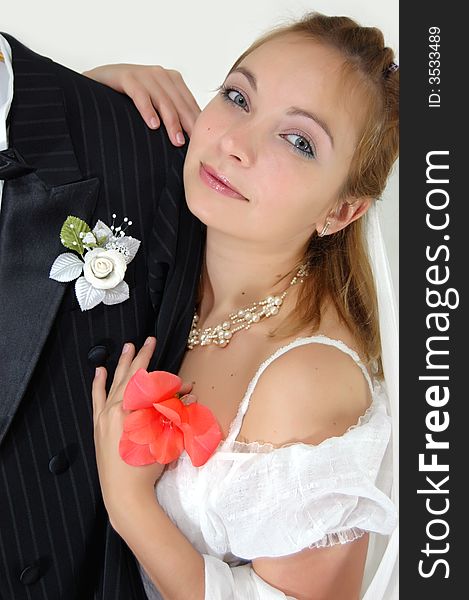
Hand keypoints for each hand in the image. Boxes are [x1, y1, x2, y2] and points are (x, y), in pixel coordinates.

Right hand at [83, 64, 200, 144]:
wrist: (96, 83)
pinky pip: (140, 94)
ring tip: (176, 140)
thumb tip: (190, 142)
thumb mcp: (154, 106)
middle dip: (188, 125)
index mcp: (172, 80)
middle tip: (193, 146)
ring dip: (171, 121)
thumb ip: (171, 116)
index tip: (202, 143)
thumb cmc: (127, 100)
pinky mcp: (125, 75)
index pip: (189, 104)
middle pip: (179, 103)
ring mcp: (143, 73)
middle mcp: (160, 74)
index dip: (196, 124)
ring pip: (163, 99)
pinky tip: (152, 124)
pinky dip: (147, 109)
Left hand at [92, 337, 166, 511]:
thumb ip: (178, 412)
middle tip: (148, 340)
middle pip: (132, 377)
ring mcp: (105, 416)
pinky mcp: (99, 425)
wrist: (124, 494)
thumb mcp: (167, 438)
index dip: (169, 381)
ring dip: (122, 364)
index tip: (182, 382)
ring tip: (127, 346)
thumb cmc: (148, 468)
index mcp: (132, 410)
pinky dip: (99, 384)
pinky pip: (97, 398)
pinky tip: (100, 371)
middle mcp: (116, 408)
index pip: (153, 385)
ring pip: (115, 383)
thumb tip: (191, 394)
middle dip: (142, 357)